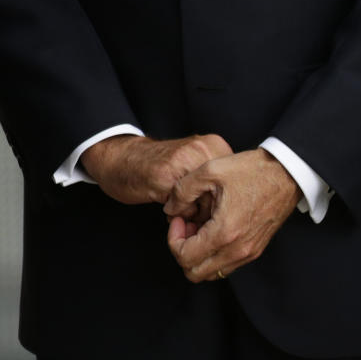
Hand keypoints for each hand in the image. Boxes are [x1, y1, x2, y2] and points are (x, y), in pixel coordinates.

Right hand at [80, 133, 232, 204]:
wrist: (122, 160)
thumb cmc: (163, 167)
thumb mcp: (196, 164)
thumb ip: (218, 177)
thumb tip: (239, 207)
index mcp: (213, 145)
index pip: (236, 183)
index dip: (227, 201)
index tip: (214, 208)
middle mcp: (201, 150)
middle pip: (224, 193)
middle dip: (213, 210)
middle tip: (199, 214)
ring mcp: (183, 162)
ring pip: (206, 202)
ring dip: (197, 214)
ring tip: (185, 210)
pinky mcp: (165, 178)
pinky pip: (185, 208)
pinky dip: (180, 214)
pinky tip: (170, 207)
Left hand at [163, 148, 301, 281]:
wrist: (287, 174)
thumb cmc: (253, 171)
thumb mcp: (210, 170)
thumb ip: (182, 191)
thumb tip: (170, 208)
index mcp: (224, 232)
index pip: (184, 257)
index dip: (172, 239)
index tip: (179, 219)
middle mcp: (237, 249)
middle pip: (195, 273)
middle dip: (183, 251)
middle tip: (188, 227)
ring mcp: (248, 253)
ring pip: (211, 273)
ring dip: (199, 255)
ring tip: (201, 229)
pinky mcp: (255, 250)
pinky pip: (227, 265)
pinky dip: (214, 254)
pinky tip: (215, 230)